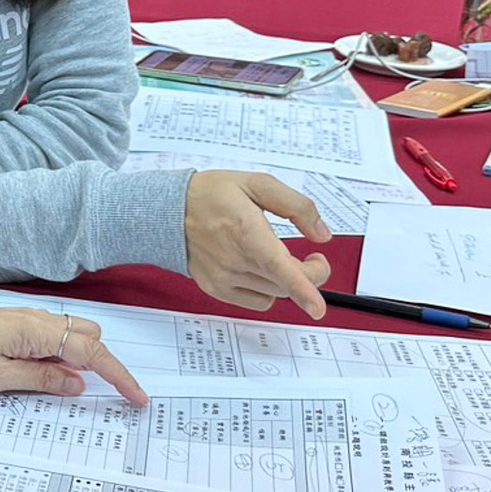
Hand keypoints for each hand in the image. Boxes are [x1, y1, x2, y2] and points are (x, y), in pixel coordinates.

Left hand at [0, 304, 145, 403]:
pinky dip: (64, 355)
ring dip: (83, 359)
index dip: (119, 375)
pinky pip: (54, 337)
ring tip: (78, 390)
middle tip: (111, 397)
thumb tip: (80, 384)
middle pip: (90, 337)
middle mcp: (38, 319)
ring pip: (73, 334)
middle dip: (105, 364)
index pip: (92, 353)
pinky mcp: (17, 325)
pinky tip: (55, 376)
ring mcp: (28, 319)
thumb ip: (42, 380)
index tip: (139, 396)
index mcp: (37, 331)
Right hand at [184, 170, 331, 317]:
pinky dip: (268, 289)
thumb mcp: (258, 183)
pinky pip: (259, 302)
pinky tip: (259, 269)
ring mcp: (224, 278)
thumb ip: (296, 206)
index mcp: (245, 230)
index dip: (301, 288)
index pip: (277, 265)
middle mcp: (233, 258)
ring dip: (287, 279)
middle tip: (313, 258)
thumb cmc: (211, 195)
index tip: (317, 308)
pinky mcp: (218, 290)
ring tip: (279, 257)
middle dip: (311, 272)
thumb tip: (321, 234)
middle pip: (287, 283)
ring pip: (276, 293)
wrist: (168, 211)